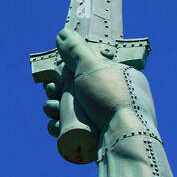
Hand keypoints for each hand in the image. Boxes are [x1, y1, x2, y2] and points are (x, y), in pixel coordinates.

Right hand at [41, 29, 155, 139]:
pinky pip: (77, 132)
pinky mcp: (100, 141)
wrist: (124, 142)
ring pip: (74, 113)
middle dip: (57, 91)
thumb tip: (62, 34)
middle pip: (77, 92)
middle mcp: (116, 100)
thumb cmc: (111, 100)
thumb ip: (77, 49)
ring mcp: (108, 122)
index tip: (56, 76)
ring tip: (51, 110)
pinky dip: (62, 129)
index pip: (88, 71)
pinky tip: (54, 127)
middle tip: (52, 92)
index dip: (68, 73)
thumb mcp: (92, 67)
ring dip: (55, 109)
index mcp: (120, 79)